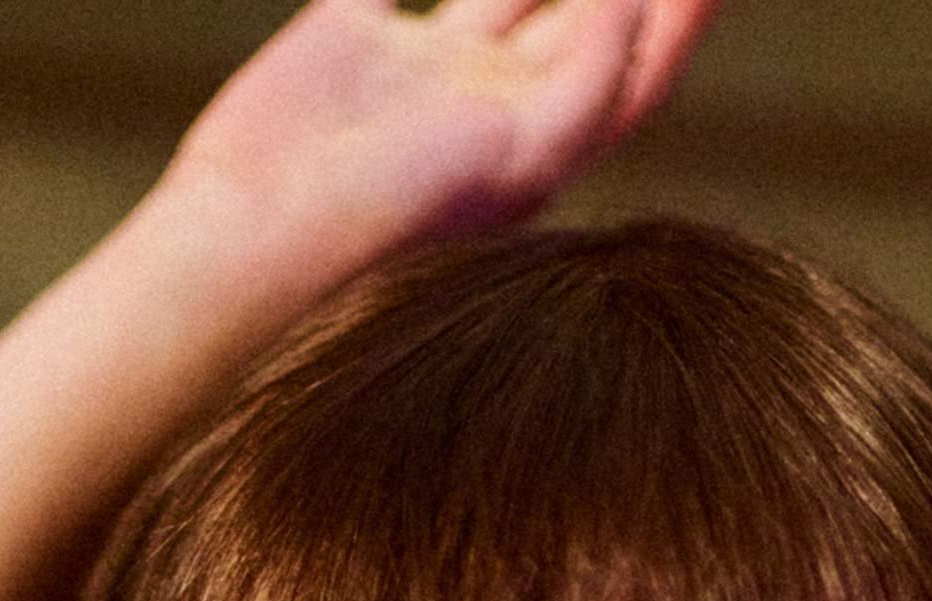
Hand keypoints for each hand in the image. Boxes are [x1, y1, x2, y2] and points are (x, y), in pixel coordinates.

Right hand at [166, 0, 720, 288]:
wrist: (251, 247)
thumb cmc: (386, 225)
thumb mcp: (511, 159)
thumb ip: (582, 80)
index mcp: (535, 148)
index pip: (633, 69)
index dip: (680, 16)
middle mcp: (486, 107)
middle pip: (584, 14)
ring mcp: (419, 71)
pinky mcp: (348, 38)